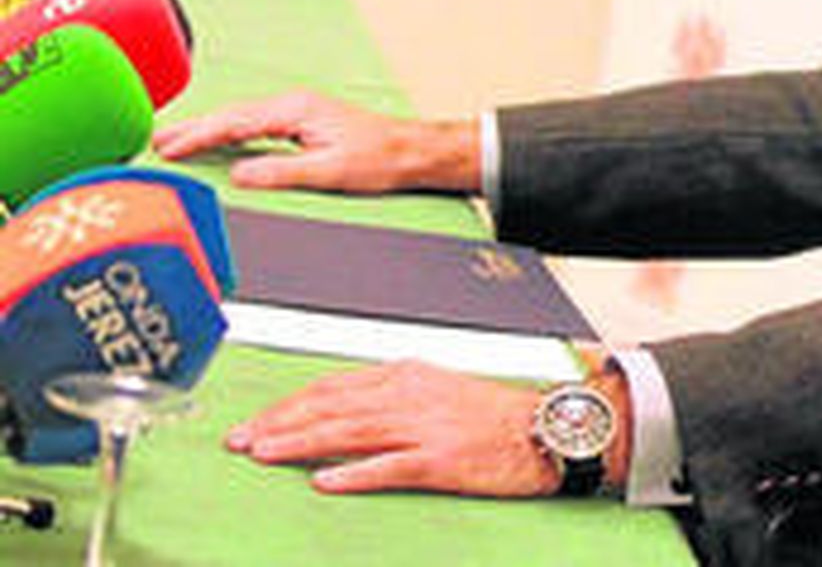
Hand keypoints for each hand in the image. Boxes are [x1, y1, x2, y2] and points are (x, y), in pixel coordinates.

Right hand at [152, 90, 479, 194]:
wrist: (411, 151)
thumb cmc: (380, 159)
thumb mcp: (330, 171)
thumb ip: (283, 172)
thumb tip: (241, 175)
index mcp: (296, 111)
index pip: (235, 122)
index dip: (199, 136)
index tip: (169, 148)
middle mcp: (294, 105)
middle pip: (232, 115)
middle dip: (193, 128)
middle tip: (154, 141)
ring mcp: (299, 112)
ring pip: (241, 119)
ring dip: (208, 130)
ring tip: (174, 142)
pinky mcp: (303, 123)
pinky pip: (255, 125)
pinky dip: (230, 133)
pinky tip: (218, 143)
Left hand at [226, 360, 556, 496]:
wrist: (545, 430)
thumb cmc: (494, 416)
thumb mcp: (437, 391)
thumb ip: (390, 398)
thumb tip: (341, 413)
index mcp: (406, 376)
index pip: (332, 387)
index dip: (288, 405)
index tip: (255, 423)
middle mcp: (410, 395)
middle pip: (331, 407)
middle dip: (280, 423)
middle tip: (240, 440)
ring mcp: (425, 426)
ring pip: (350, 431)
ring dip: (301, 443)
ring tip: (264, 454)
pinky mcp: (441, 459)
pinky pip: (389, 466)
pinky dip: (353, 473)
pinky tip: (325, 480)